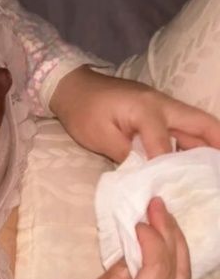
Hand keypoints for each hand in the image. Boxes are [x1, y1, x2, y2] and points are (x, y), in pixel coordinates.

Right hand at [19, 198, 190, 278]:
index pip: (158, 267)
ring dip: (178, 249)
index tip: (139, 219)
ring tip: (166, 222)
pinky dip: (176, 268)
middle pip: (178, 270)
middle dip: (171, 234)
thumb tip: (132, 255)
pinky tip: (167, 252)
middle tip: (159, 207)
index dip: (153, 238)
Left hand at [49, 65, 219, 162]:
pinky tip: (193, 163)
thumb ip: (126, 155)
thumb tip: (145, 175)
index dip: (167, 169)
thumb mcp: (100, 137)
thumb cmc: (83, 110)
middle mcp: (162, 105)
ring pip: (194, 125)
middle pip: (200, 123)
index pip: (165, 145)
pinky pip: (182, 127)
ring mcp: (162, 106)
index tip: (170, 190)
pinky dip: (192, 143)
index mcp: (147, 109)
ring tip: (212, 170)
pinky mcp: (157, 112)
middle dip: (218, 142)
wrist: (72, 87)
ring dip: (207, 144)